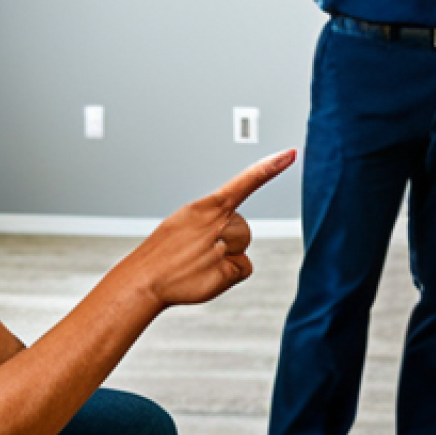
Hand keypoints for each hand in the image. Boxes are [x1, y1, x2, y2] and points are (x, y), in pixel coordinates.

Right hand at [132, 149, 295, 307]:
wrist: (145, 280)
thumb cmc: (165, 251)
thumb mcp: (185, 221)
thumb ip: (212, 219)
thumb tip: (228, 232)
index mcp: (206, 206)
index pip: (246, 181)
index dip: (270, 167)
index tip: (291, 154)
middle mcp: (217, 224)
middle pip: (243, 228)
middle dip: (227, 240)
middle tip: (198, 251)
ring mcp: (222, 247)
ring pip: (242, 248)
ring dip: (226, 258)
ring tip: (198, 264)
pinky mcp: (226, 271)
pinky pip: (242, 269)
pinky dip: (227, 275)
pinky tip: (206, 276)